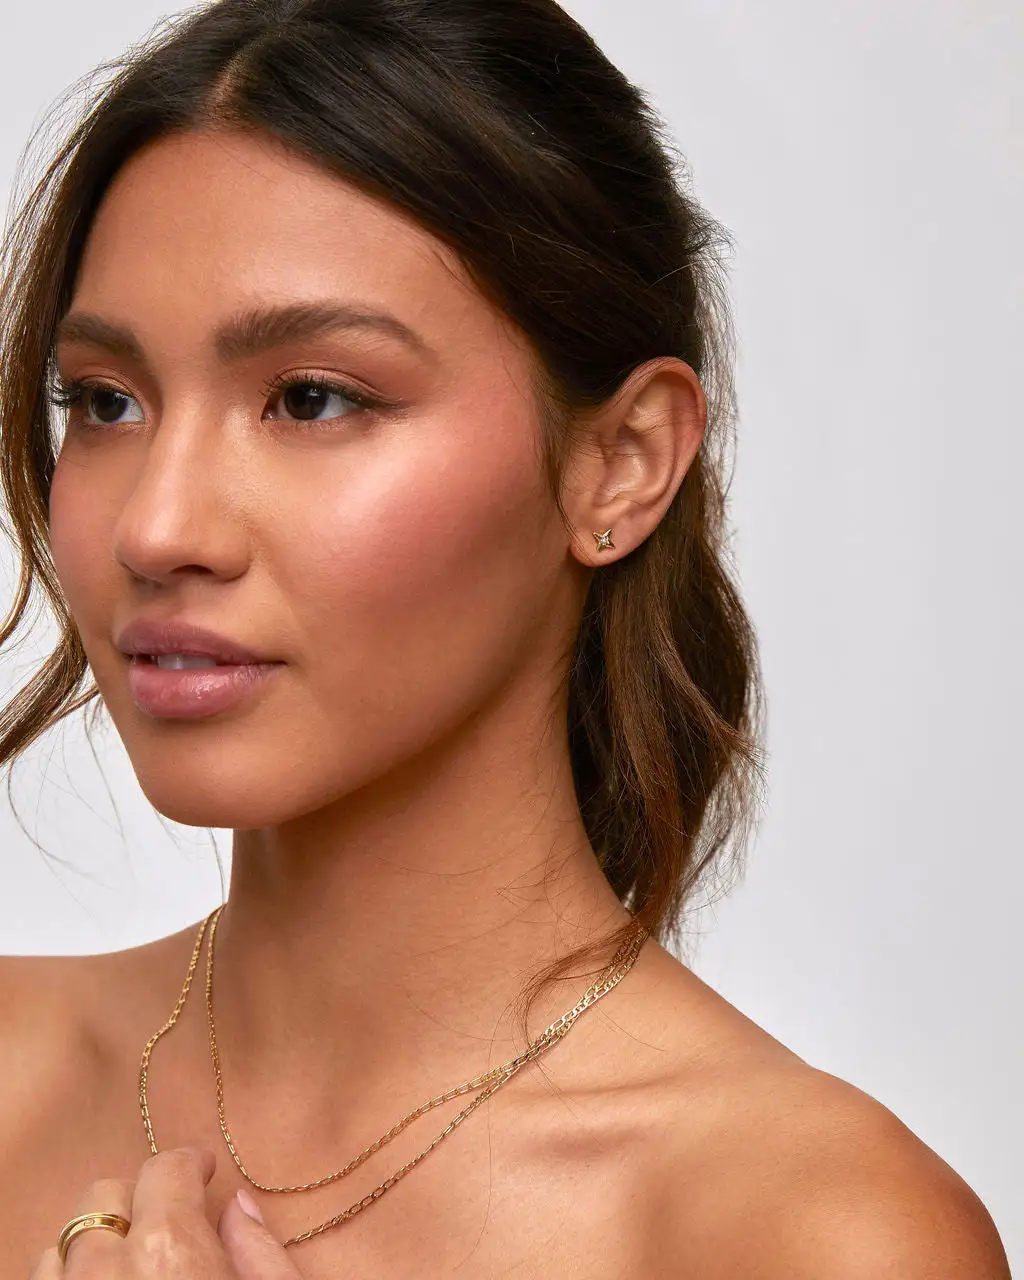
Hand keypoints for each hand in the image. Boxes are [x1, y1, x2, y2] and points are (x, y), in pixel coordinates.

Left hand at [29, 1146, 302, 1276]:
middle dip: (137, 1197)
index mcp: (172, 1252)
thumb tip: (239, 1207)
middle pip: (103, 1196)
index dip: (188, 1163)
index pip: (164, 1170)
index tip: (202, 1170)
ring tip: (127, 1261)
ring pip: (60, 1246)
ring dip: (93, 1245)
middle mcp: (107, 1273)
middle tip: (168, 1216)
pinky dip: (66, 1278)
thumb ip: (262, 1252)